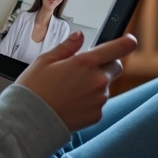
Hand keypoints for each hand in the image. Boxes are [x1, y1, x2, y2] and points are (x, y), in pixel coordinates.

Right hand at [16, 33, 136, 130]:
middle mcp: (97, 81)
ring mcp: (99, 100)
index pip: (119, 48)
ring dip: (94, 85)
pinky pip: (98, 104)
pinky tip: (71, 103)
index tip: (128, 41)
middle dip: (105, 65)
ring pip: (105, 86)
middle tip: (84, 69)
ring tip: (70, 90)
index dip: (127, 42)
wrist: (29, 121)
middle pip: (116, 67)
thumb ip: (67, 47)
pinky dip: (89, 102)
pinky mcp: (97, 115)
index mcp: (86, 63)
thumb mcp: (45, 61)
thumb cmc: (34, 88)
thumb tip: (79, 37)